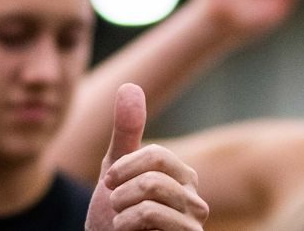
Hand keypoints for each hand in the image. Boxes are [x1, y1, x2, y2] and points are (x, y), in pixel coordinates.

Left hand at [86, 84, 208, 229]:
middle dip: (121, 192)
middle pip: (153, 178)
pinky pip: (152, 218)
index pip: (157, 155)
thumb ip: (126, 130)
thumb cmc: (114, 214)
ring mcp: (194, 224)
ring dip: (121, 210)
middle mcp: (195, 199)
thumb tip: (130, 85)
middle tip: (115, 206)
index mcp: (182, 176)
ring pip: (150, 199)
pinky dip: (126, 224)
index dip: (125, 167)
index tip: (108, 182)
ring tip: (120, 222)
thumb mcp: (115, 169)